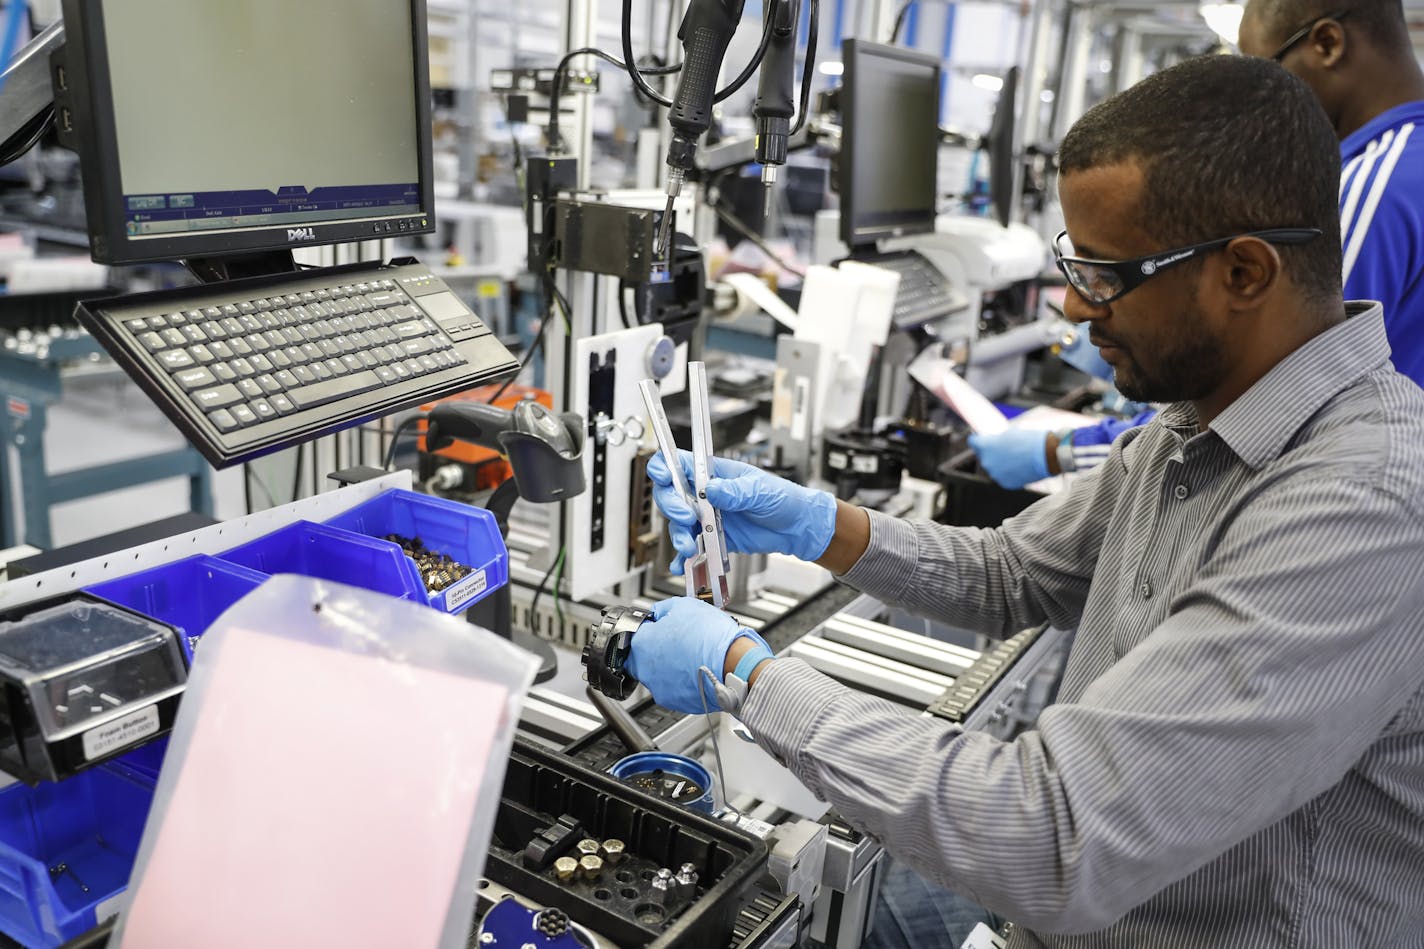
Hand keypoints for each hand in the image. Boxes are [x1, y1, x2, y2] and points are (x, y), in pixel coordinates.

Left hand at [625, 597, 767, 713]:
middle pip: (642, 658)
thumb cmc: (711, 638)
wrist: (734, 665)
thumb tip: (659, 612)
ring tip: (691, 656)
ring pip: (658, 675)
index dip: (648, 630)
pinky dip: (683, 681)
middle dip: (656, 650)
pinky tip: (697, 669)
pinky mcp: (677, 702)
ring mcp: (661, 689)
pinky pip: (674, 689)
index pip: (632, 636)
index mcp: (643, 645)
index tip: (657, 628)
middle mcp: (646, 670)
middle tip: (676, 642)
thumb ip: (664, 609)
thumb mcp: (685, 606)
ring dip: (670, 666)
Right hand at [647, 451, 836, 573]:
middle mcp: (706, 495)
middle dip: (673, 507)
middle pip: (672, 495)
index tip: (665, 478)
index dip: (665, 468)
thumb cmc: (782, 498)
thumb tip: (711, 489)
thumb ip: (735, 491)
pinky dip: (684, 559)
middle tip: (687, 518)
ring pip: (679, 525)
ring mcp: (707, 518)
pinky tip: (682, 565)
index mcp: (714, 473)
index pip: (679, 464)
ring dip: (679, 536)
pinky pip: (692, 548)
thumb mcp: (759, 490)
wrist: (796, 528)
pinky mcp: (713, 539)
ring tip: (690, 547)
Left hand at [968, 429, 1050, 488]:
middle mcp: (986, 461)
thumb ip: (997, 439)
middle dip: (991, 452)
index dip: (978, 439)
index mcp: (985, 446)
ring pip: (993, 467)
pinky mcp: (1005, 483)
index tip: (981, 439)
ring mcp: (995, 474)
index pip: (973, 441)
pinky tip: (1018, 467)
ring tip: (1015, 458)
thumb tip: (995, 442)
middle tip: (1004, 448)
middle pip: (983, 456)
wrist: (1046, 456)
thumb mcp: (1010, 433)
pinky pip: (1002, 476)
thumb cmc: (1029, 441)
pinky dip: (1008, 473)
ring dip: (999, 463)